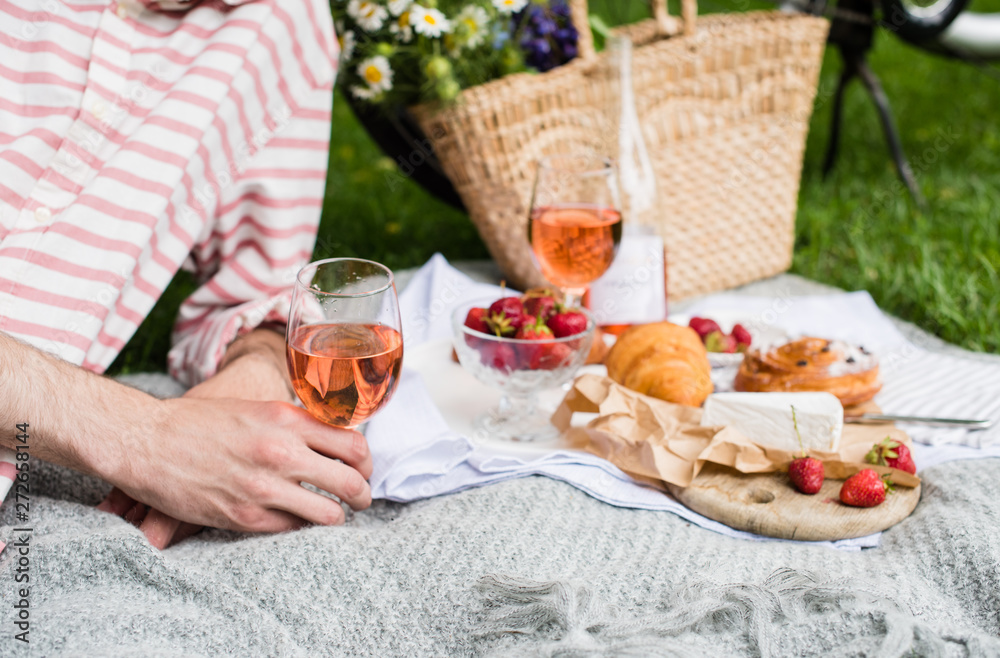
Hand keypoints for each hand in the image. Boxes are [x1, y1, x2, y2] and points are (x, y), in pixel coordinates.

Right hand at [98, 330, 372, 547]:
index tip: (363, 470)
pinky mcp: (246, 516)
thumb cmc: (200, 422)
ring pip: (330, 514)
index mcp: (288, 420)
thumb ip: (295, 424)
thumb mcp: (257, 409)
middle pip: (351, 483)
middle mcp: (282, 452)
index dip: (367, 464)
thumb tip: (332, 441)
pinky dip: (300, 526)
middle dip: (362, 496)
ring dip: (336, 517)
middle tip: (361, 500)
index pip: (354, 446)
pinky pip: (294, 529)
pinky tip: (294, 520)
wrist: (147, 441)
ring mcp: (265, 487)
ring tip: (331, 515)